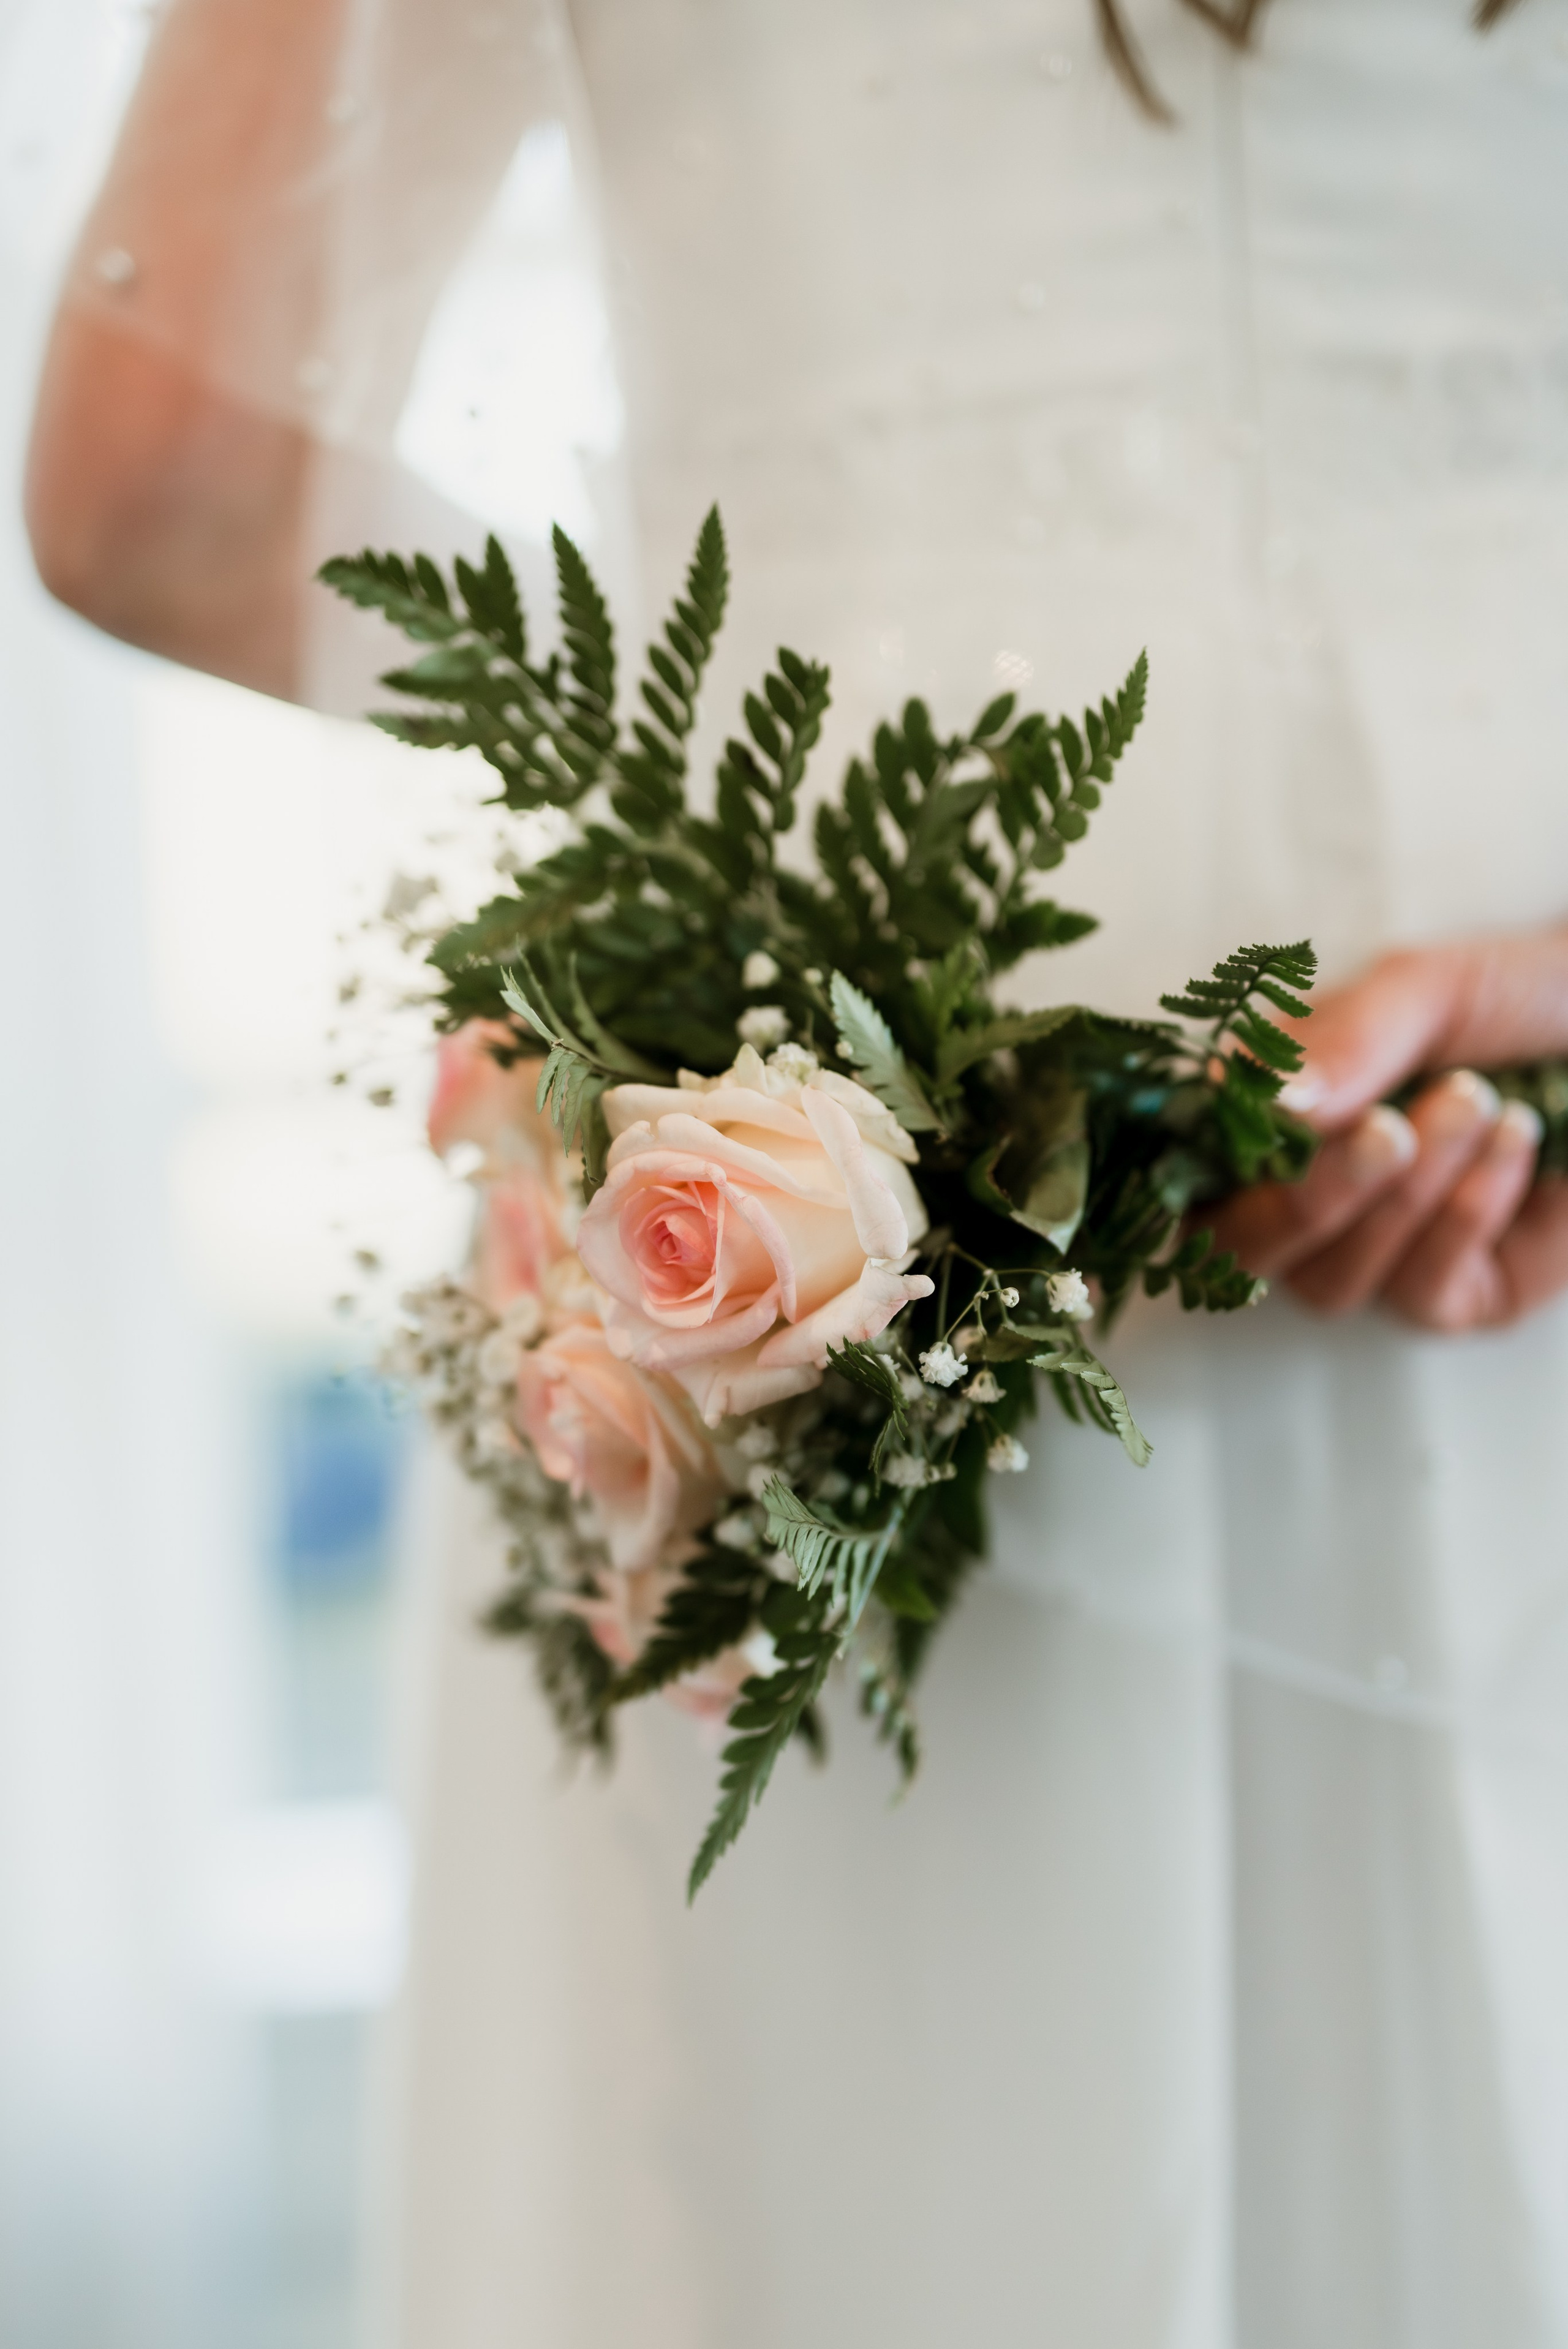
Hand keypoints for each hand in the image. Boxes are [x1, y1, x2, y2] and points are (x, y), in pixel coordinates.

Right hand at [1206, 930, 1567, 1331]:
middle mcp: (1312, 1196)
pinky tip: (1515, 1143)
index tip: (1246, 1116)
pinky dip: (1465, 1219)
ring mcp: (1381, 1254)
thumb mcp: (1428, 991)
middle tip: (1386, 1131)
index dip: (1193, 1163)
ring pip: (1330, 1281)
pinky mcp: (1458, 1297)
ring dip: (1405, 1196)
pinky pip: (1421, 1297)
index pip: (1189, 1170)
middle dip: (1306, 1201)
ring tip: (1475, 1101)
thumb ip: (1342, 1041)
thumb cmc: (1526, 1000)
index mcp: (1279, 1119)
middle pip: (1239, 1253)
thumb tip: (1260, 1096)